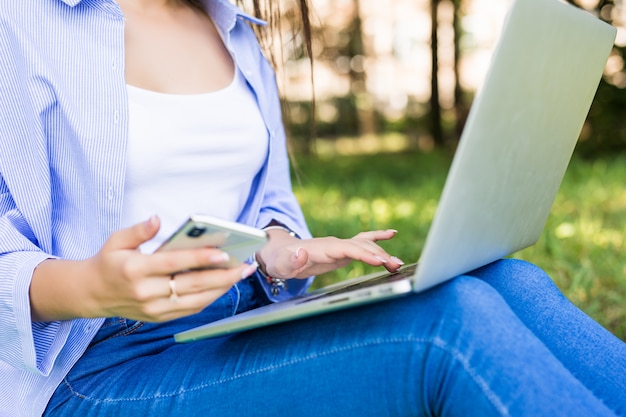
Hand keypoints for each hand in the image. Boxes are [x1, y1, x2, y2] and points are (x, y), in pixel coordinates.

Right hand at [30, 216, 257, 322]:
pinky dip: (210, 298)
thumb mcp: (116, 240)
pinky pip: (190, 309)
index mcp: (135, 269)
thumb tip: (156, 219)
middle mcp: (145, 292)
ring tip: (241, 274)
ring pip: (196, 301)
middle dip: (222, 276)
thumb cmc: (108, 262)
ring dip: (222, 289)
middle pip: (191, 285)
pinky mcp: (158, 318)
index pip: (173, 264)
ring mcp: (153, 309)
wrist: (90, 294)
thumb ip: (139, 230)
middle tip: (245, 266)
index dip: (199, 259)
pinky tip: (224, 285)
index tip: (223, 253)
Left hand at [256, 229, 403, 279]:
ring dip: (382, 252)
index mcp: (322, 248)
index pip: (346, 249)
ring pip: (365, 245)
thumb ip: (291, 260)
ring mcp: (339, 245)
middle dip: (379, 255)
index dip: (363, 253)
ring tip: (399, 263)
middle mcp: (334, 243)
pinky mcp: (342, 249)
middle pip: (360, 246)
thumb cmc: (280, 260)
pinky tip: (392, 234)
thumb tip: (301, 253)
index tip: (380, 260)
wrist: (279, 253)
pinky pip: (362, 241)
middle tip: (396, 266)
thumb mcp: (281, 264)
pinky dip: (377, 237)